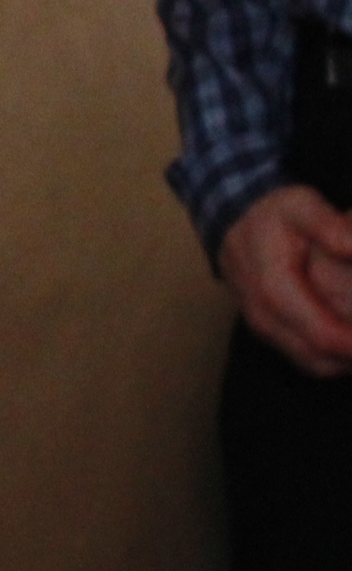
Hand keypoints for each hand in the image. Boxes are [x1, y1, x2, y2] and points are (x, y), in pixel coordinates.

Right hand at [220, 183, 351, 376]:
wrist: (231, 224)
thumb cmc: (270, 217)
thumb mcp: (301, 206)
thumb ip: (331, 227)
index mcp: (273, 289)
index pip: (324, 335)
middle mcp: (264, 318)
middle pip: (324, 358)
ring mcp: (265, 331)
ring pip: (318, 365)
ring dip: (346, 358)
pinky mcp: (271, 335)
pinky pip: (309, 360)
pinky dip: (336, 357)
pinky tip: (349, 336)